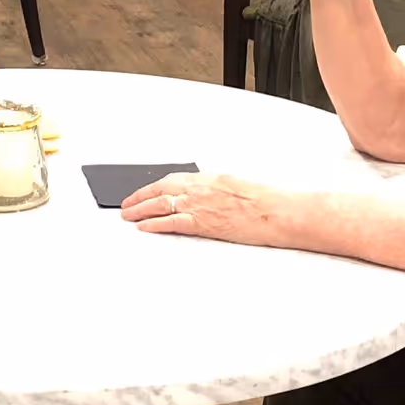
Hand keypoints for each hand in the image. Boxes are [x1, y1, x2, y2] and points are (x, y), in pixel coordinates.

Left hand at [120, 170, 290, 244]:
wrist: (278, 212)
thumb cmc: (266, 201)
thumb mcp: (237, 186)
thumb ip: (217, 190)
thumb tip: (206, 197)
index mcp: (209, 178)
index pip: (173, 179)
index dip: (154, 186)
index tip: (144, 191)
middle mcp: (201, 188)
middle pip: (161, 189)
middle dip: (140, 196)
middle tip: (127, 204)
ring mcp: (200, 205)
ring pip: (160, 204)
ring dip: (140, 210)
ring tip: (128, 215)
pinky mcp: (203, 223)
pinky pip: (170, 222)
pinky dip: (153, 224)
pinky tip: (143, 226)